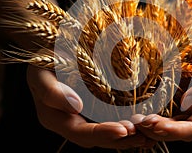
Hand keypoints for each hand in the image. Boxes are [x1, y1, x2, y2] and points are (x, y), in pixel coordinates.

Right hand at [26, 65, 154, 148]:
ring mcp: (83, 117)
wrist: (49, 51)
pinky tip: (143, 123)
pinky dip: (127, 125)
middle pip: (98, 138)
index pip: (81, 132)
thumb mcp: (41, 74)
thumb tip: (76, 107)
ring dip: (128, 137)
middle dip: (122, 139)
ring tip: (149, 135)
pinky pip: (111, 121)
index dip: (102, 133)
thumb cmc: (43, 61)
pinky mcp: (93, 110)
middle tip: (144, 136)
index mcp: (55, 118)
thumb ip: (53, 92)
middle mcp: (71, 122)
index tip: (124, 130)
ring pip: (107, 133)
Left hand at [132, 47, 191, 141]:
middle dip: (156, 131)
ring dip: (149, 126)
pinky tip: (136, 111)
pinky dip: (149, 113)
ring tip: (133, 120)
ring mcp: (187, 109)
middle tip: (138, 123)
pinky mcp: (176, 100)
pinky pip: (162, 111)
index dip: (174, 130)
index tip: (155, 125)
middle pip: (177, 132)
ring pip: (167, 125)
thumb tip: (187, 104)